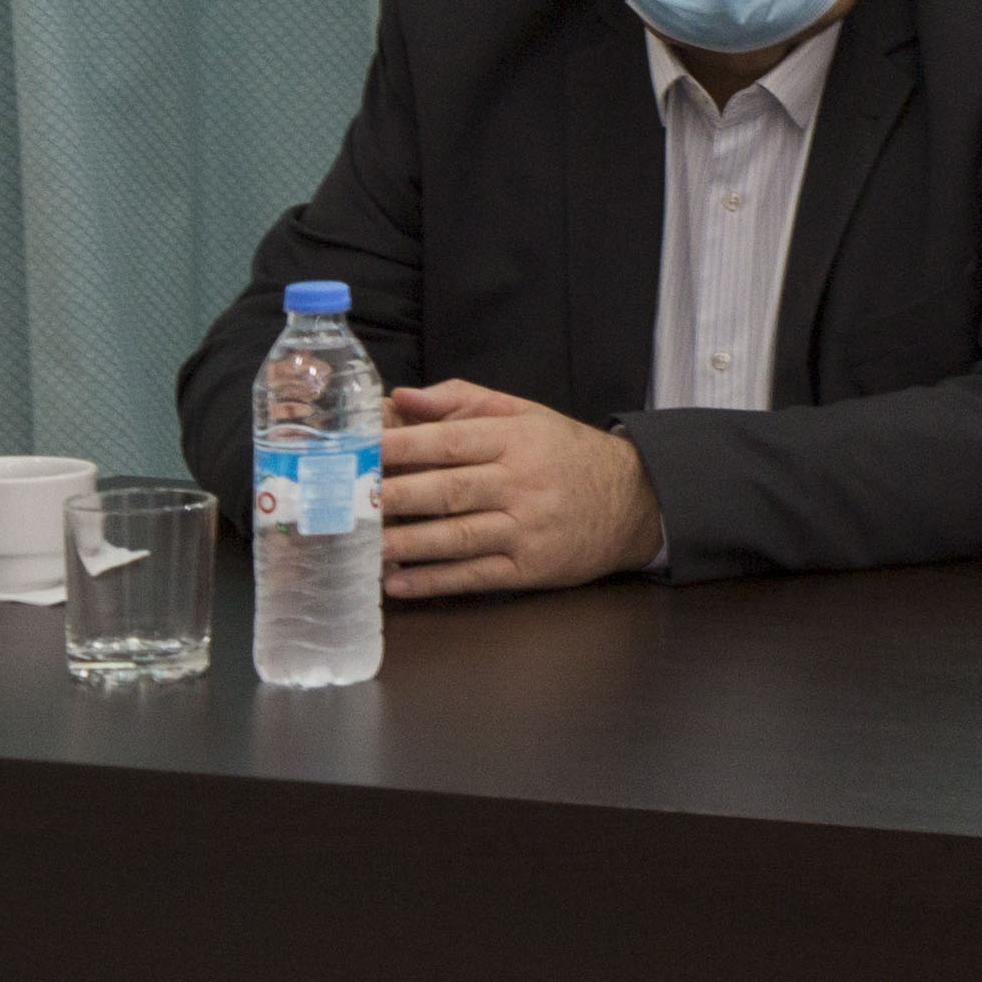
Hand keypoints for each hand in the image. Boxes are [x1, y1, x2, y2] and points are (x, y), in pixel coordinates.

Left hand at [378, 380, 665, 598]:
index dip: (399, 447)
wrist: (634, 500)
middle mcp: (522, 483)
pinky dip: (432, 582)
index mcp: (517, 439)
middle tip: (347, 504)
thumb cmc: (566, 454)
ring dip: (405, 544)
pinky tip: (397, 583)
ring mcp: (527, 528)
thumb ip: (463, 400)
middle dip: (392, 498)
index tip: (357, 453)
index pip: (449, 442)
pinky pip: (474, 576)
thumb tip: (401, 397)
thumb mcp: (526, 414)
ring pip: (456, 537)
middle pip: (447, 491)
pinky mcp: (531, 568)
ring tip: (364, 545)